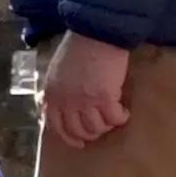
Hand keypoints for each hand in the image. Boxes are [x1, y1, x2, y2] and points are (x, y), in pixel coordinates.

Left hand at [42, 32, 133, 147]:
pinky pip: (114, 119)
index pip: (56, 126)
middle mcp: (66, 102)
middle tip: (101, 130)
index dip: (69, 138)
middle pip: (78, 131)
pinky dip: (120, 118)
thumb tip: (56, 105)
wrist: (96, 34)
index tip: (79, 142)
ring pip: (96, 128)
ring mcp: (85, 102)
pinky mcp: (105, 98)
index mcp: (52, 95)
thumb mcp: (57, 71)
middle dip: (90, 135)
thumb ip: (57, 90)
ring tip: (113, 118)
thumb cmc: (78, 48)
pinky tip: (124, 113)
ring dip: (107, 127)